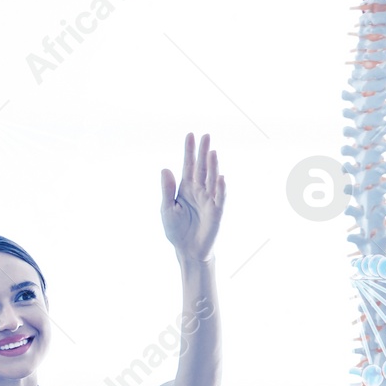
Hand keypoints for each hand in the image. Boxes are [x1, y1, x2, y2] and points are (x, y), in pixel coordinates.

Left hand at [160, 132, 225, 262]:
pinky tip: (220, 177)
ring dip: (212, 166)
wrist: (187, 250)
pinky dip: (220, 187)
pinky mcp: (216, 211)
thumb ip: (167, 190)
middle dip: (203, 152)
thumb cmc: (176, 229)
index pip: (188, 165)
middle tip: (206, 135)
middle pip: (202, 168)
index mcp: (186, 188)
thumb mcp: (167, 209)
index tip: (190, 135)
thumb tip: (165, 169)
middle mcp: (199, 190)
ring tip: (212, 152)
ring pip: (212, 179)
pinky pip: (220, 197)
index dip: (189, 151)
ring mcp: (209, 199)